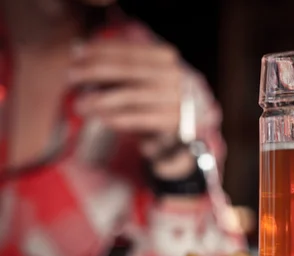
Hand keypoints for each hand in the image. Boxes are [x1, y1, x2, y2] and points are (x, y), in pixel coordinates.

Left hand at [70, 39, 190, 175]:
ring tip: (80, 105)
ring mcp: (176, 99)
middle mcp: (174, 75)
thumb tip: (79, 52)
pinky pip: (138, 118)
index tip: (76, 53)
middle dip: (94, 71)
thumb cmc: (156, 100)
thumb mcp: (144, 77)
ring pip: (129, 95)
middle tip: (71, 76)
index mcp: (166, 57)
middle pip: (126, 69)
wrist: (186, 132)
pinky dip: (117, 118)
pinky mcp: (173, 122)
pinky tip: (101, 119)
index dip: (100, 50)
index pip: (129, 50)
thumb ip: (120, 66)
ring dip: (100, 100)